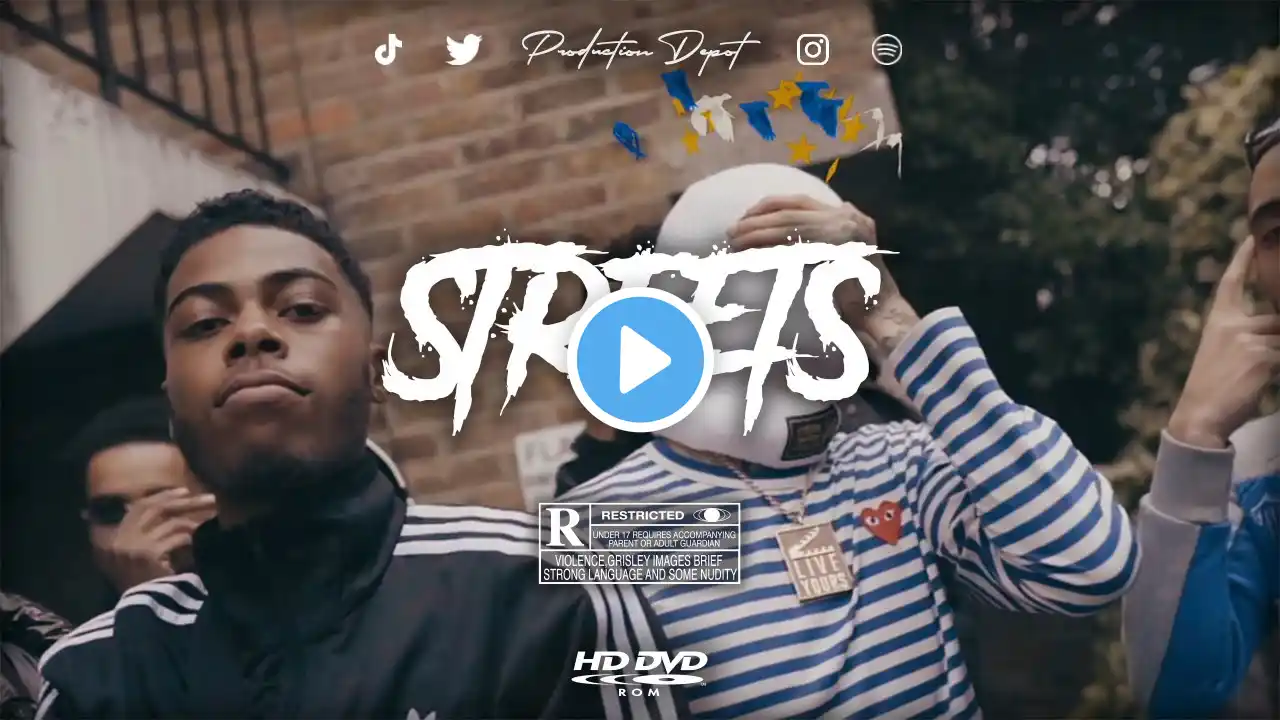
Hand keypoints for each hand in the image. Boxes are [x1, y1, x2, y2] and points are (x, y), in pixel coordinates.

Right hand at [100, 488, 215, 590]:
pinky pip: (177, 538)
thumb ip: (146, 534)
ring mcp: (133, 546)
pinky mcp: (149, 554)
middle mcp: (120, 540)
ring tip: (212, 516)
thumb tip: (170, 508)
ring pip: (169, 522)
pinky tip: (201, 540)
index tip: (183, 491)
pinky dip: (190, 537)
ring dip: (193, 519)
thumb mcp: (139, 557)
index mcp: (114, 538)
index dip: (161, 496)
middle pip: (154, 509)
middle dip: (183, 501)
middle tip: (208, 498)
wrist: (141, 612)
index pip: (138, 507)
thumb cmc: (143, 586)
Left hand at [728, 195, 919, 350]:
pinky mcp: (838, 251)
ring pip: (789, 225)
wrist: (879, 316)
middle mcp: (848, 218)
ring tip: (735, 242)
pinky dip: (771, 248)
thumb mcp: (835, 258)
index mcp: (847, 215)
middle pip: (791, 210)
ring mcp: (844, 232)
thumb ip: (814, 241)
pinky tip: (752, 255)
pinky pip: (795, 245)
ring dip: (758, 232)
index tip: (746, 217)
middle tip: (732, 231)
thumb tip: (772, 236)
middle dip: (757, 220)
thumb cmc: (854, 295)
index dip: (768, 207)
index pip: (800, 201)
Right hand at [1168, 236, 1279, 448]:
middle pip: (1276, 319)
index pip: (1232, 284)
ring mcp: (1248, 340)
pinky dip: (1278, 369)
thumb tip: (1276, 329)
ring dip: (1276, 357)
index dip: (1242, 260)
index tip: (1250, 238)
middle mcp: (1232, 326)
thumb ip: (1249, 338)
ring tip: (1254, 374)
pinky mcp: (1264, 358)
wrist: (1200, 416)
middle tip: (1256, 357)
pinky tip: (1260, 382)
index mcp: (1218, 322)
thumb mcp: (1224, 355)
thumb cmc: (1212, 389)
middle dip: (1275, 337)